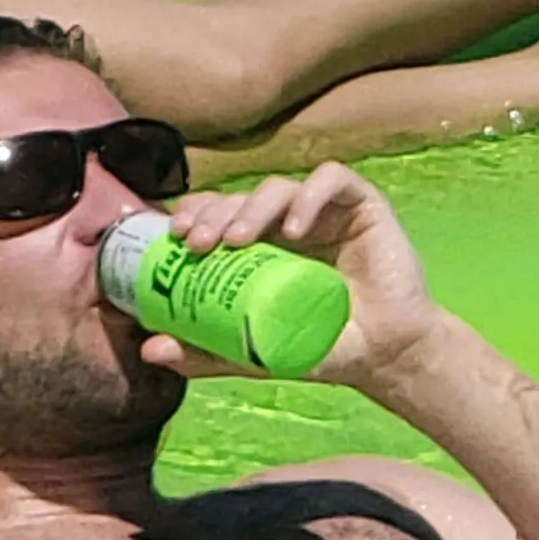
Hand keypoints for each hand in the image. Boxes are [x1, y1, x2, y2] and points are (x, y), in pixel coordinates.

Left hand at [140, 163, 440, 387]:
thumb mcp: (256, 351)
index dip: (194, 213)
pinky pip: (332, 180)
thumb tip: (150, 352)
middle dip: (214, 213)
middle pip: (242, 197)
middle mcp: (288, 221)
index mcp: (261, 245)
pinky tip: (294, 229)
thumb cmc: (322, 348)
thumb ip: (208, 350)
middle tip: (196, 243)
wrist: (387, 358)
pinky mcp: (362, 205)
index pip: (219, 212)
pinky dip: (308, 197)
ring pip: (279, 186)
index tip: (174, 237)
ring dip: (252, 207)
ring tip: (237, 242)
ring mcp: (325, 210)